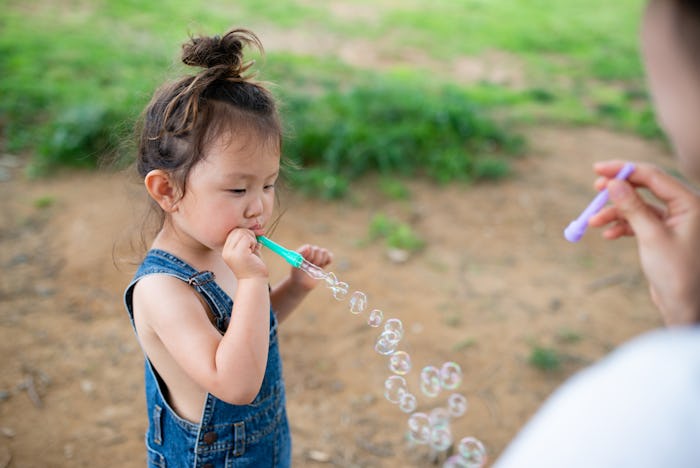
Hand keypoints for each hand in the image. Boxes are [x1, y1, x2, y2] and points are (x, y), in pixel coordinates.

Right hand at [222, 229, 268, 279]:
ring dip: (252, 238)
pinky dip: (254, 241)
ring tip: (253, 249)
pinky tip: (254, 250)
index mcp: (227, 250)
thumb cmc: (254, 267)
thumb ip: (248, 239)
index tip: (252, 240)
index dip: (244, 233)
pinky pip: (247, 238)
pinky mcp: (239, 254)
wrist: (255, 282)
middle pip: (236, 230)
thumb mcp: (249, 250)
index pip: (233, 232)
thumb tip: (254, 227)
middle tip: (254, 245)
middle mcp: (226, 251)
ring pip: (242, 232)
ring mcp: (231, 252)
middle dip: (248, 234)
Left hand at [290, 244, 332, 290]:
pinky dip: (329, 260)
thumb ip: (301, 254)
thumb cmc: (297, 274)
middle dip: (315, 260)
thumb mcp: (296, 265)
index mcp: (302, 251)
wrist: (302, 284)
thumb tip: (308, 246)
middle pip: (318, 249)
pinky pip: (330, 256)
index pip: (309, 248)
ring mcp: (317, 256)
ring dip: (321, 260)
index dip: (309, 256)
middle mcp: (310, 252)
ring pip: (325, 252)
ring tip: (317, 267)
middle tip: (311, 267)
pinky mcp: (324, 261)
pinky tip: (324, 265)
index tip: (307, 263)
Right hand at [588, 160, 699, 325]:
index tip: (598, 168)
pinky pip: (638, 221)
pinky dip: (622, 225)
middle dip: (618, 190)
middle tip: (595, 189)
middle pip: (645, 187)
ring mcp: (673, 220)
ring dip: (615, 212)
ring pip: (638, 206)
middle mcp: (684, 207)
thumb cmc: (676, 272)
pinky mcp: (662, 234)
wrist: (685, 305)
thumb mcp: (651, 236)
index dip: (624, 169)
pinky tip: (609, 234)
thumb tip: (614, 182)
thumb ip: (632, 207)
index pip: (653, 175)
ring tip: (594, 222)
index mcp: (690, 202)